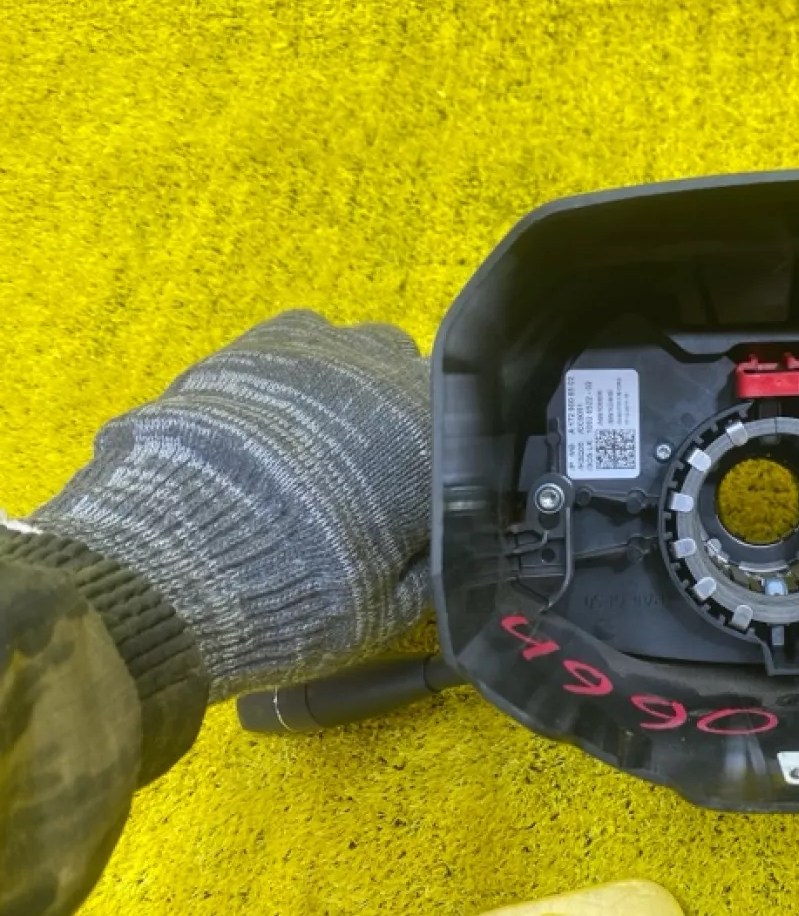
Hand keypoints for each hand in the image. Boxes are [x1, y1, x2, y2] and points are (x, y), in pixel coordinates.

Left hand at [33, 311, 432, 699]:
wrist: (174, 563)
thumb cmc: (299, 588)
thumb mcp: (391, 607)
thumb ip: (431, 564)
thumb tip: (448, 549)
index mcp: (434, 435)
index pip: (469, 440)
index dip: (448, 474)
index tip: (424, 510)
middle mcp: (387, 376)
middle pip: (413, 383)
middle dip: (397, 424)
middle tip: (365, 485)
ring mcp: (316, 351)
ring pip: (355, 355)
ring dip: (348, 391)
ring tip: (312, 452)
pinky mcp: (250, 347)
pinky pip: (295, 346)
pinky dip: (294, 377)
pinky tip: (270, 424)